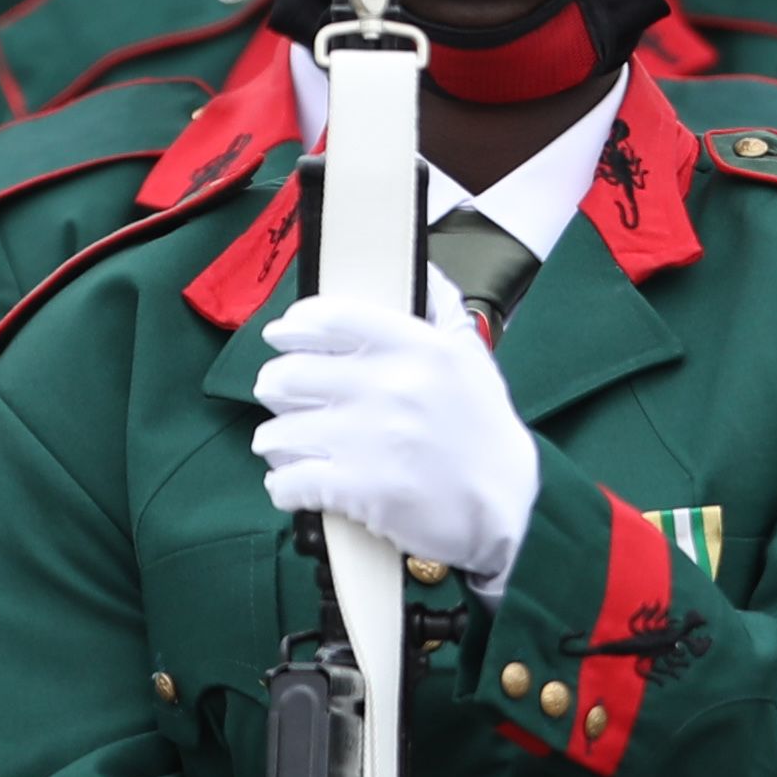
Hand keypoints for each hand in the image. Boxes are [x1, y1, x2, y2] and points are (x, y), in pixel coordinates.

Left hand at [252, 297, 540, 592]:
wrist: (502, 508)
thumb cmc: (485, 432)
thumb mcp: (473, 358)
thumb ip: (444, 309)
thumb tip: (419, 267)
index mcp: (418, 348)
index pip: (333, 317)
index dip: (295, 325)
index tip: (281, 332)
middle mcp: (390, 386)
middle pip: (293, 374)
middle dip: (273, 384)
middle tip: (273, 390)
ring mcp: (369, 439)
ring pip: (281, 430)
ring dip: (274, 437)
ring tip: (280, 441)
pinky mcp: (356, 489)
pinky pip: (289, 480)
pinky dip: (282, 484)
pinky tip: (289, 484)